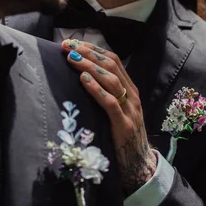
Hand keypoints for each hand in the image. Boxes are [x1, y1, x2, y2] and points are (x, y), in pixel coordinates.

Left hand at [61, 39, 156, 194]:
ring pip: (110, 80)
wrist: (139, 163)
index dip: (92, 48)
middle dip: (87, 52)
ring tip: (71, 59)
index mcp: (129, 88)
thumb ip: (105, 93)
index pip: (112, 59)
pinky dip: (95, 89)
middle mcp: (132, 95)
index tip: (72, 42)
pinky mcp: (124, 125)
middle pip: (110, 65)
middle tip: (66, 46)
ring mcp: (130, 109)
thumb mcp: (116, 110)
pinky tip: (83, 79)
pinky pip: (110, 102)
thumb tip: (80, 76)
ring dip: (88, 66)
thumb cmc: (121, 135)